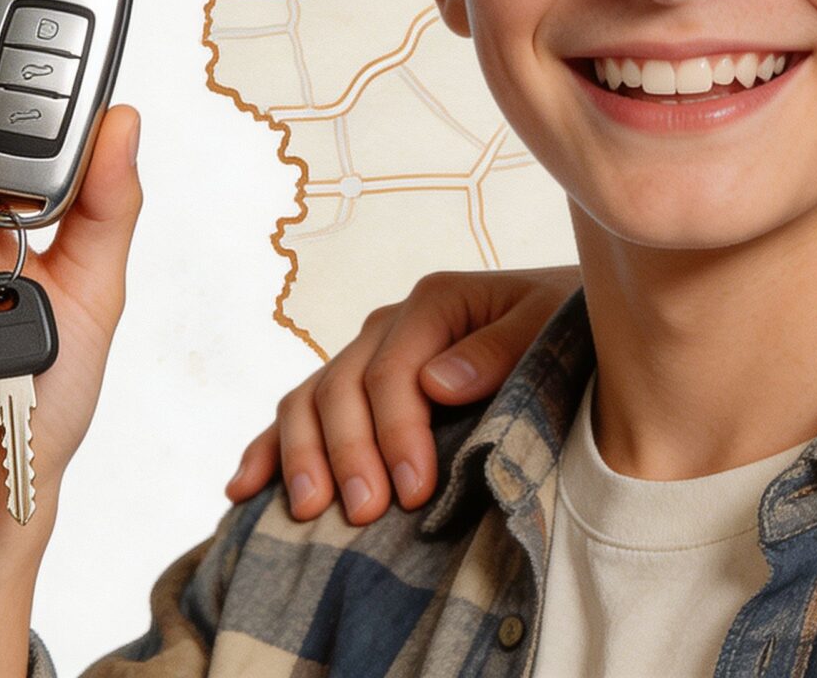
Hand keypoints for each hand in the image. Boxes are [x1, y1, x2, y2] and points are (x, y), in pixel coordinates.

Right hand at [227, 266, 578, 522]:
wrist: (572, 324)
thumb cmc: (566, 329)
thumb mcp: (549, 327)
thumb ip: (500, 349)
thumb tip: (436, 381)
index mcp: (434, 303)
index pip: (394, 371)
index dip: (395, 433)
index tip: (413, 491)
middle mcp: (389, 325)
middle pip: (343, 387)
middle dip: (347, 453)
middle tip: (363, 513)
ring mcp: (365, 355)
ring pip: (308, 399)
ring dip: (300, 455)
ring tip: (309, 511)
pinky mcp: (356, 390)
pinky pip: (298, 413)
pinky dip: (268, 449)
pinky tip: (243, 488)